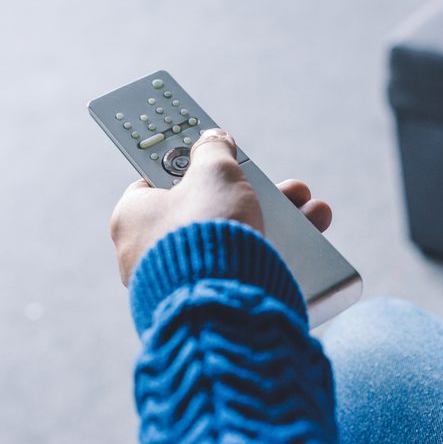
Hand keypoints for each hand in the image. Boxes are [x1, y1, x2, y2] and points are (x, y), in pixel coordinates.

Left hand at [110, 129, 331, 284]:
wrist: (222, 304)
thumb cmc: (207, 231)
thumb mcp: (214, 172)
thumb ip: (213, 150)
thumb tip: (213, 139)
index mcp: (131, 217)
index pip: (156, 179)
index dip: (189, 164)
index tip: (215, 156)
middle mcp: (145, 252)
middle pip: (204, 210)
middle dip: (251, 195)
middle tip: (279, 186)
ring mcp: (173, 281)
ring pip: (229, 241)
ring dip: (275, 222)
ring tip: (311, 212)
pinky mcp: (202, 302)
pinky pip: (236, 270)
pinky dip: (268, 255)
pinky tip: (302, 246)